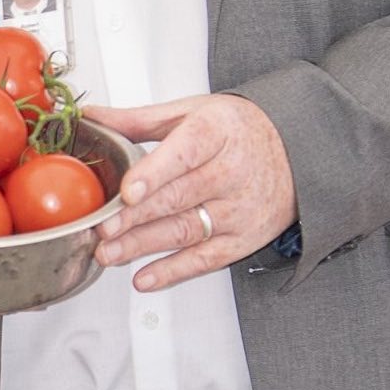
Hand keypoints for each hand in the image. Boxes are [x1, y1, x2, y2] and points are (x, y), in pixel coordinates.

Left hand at [82, 95, 296, 293]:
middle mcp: (230, 172)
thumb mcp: (191, 112)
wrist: (296, 149)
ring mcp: (239, 209)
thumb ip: (138, 120)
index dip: (153, 175)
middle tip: (102, 230)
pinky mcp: (244, 238)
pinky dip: (174, 271)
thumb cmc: (238, 129)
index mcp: (214, 133)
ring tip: (109, 253)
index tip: (127, 192)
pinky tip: (146, 277)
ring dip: (144, 246)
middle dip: (135, 218)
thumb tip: (93, 117)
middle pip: (177, 198)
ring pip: (186, 231)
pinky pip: (207, 259)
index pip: (182, 154)